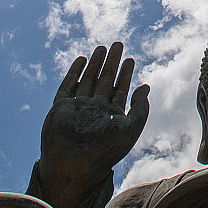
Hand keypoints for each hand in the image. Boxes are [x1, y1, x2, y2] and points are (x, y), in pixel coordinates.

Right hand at [38, 42, 148, 207]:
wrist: (75, 163)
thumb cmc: (105, 150)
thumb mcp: (130, 128)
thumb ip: (140, 108)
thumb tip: (146, 87)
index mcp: (111, 117)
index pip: (120, 90)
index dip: (126, 74)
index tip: (131, 59)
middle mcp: (94, 110)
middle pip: (104, 80)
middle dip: (112, 63)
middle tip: (118, 44)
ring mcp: (77, 108)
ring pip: (87, 79)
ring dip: (95, 63)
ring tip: (103, 47)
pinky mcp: (61, 107)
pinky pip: (67, 86)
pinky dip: (75, 72)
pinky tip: (82, 59)